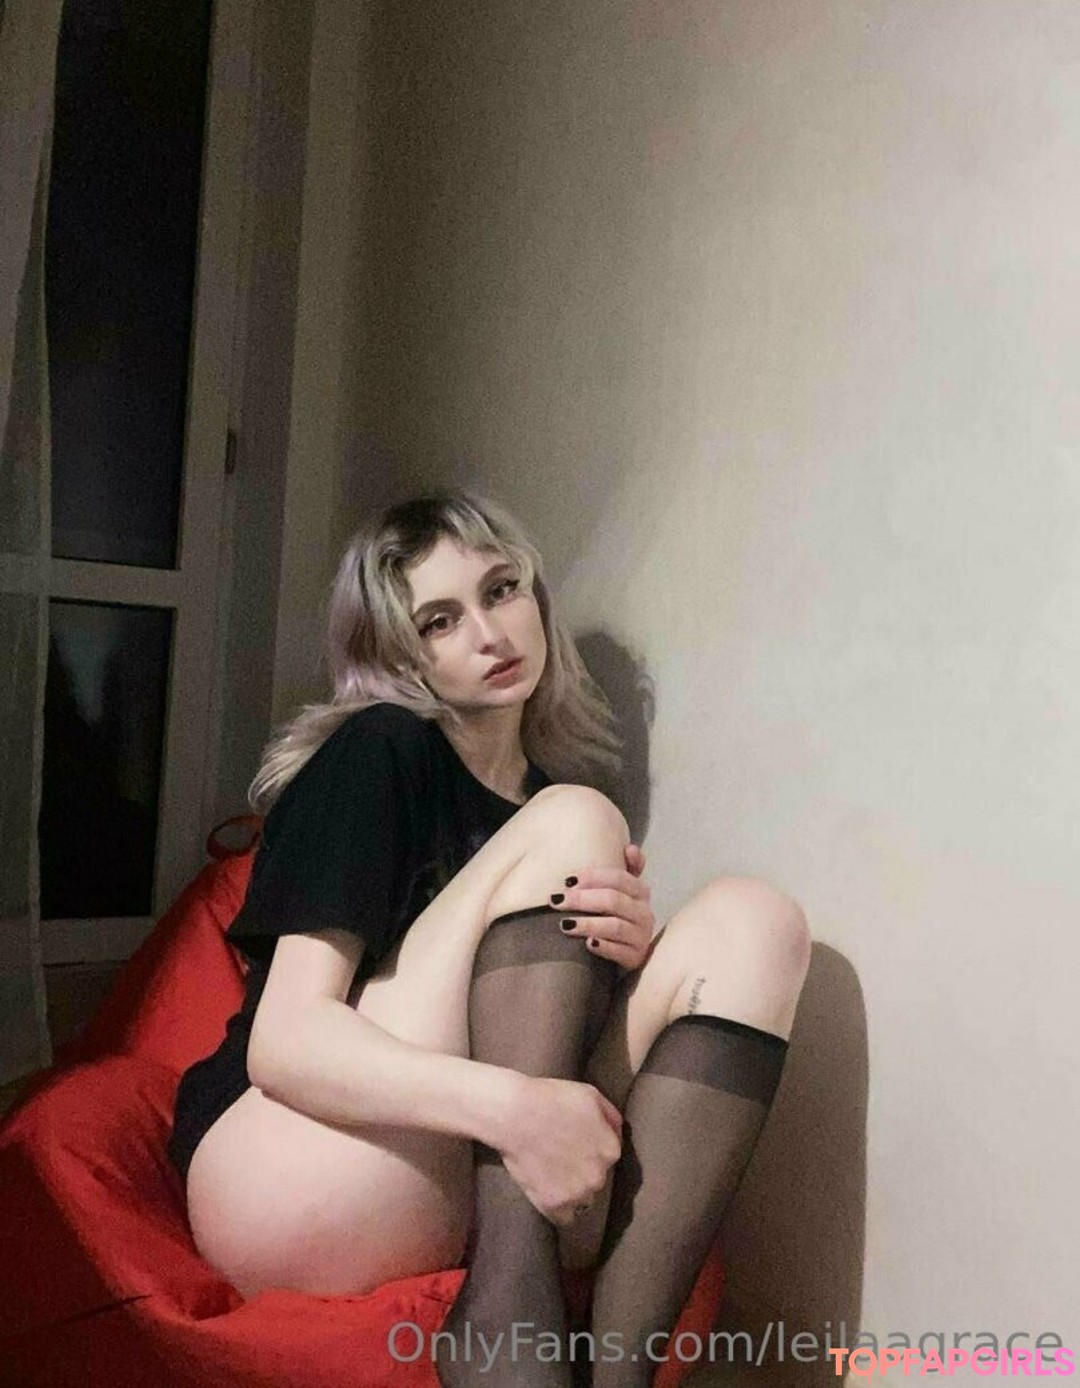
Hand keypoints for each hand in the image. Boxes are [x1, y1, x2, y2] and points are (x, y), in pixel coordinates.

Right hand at [497, 1075, 622, 1226]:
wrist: (515, 1115)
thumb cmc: (552, 1099)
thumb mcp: (591, 1095)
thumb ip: (611, 1117)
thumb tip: (617, 1133)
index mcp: (611, 1150)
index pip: (608, 1157)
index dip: (592, 1149)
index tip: (576, 1143)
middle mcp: (599, 1176)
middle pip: (596, 1179)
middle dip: (583, 1170)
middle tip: (562, 1157)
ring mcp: (577, 1194)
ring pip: (583, 1200)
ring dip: (573, 1191)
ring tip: (553, 1175)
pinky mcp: (554, 1205)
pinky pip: (564, 1217)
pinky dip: (559, 1208)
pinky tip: (549, 1193)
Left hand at [550, 843, 655, 970]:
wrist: (628, 953)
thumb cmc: (618, 917)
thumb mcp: (622, 892)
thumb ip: (626, 869)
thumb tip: (631, 847)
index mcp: (640, 892)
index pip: (620, 878)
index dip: (593, 877)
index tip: (567, 880)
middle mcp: (644, 913)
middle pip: (613, 900)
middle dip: (582, 899)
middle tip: (556, 900)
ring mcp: (641, 936)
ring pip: (615, 926)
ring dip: (588, 923)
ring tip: (565, 924)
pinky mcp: (636, 958)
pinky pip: (620, 952)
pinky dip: (603, 947)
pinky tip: (588, 944)